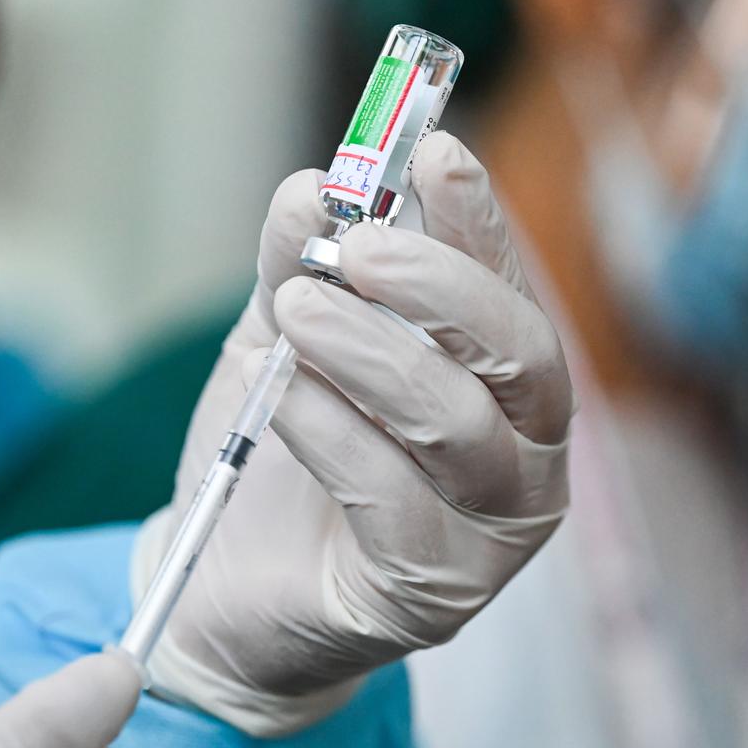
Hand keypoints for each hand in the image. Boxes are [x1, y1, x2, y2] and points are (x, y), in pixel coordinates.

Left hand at [131, 131, 572, 736]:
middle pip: (520, 354)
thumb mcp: (283, 344)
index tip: (436, 154)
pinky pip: (394, 498)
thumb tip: (309, 191)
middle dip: (438, 288)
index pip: (510, 291)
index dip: (481, 223)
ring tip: (297, 312)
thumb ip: (300, 272)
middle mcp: (521, 457)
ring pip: (459, 424)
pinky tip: (279, 396)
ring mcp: (490, 533)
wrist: (226, 582)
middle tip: (355, 248)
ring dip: (373, 353)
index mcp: (500, 387)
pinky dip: (332, 432)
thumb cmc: (276, 455)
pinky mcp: (436, 593)